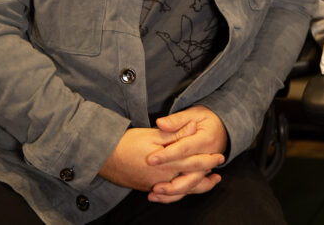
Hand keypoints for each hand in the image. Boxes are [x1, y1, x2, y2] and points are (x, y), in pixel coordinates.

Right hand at [98, 125, 219, 191]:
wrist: (103, 157)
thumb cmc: (127, 143)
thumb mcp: (153, 134)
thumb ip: (176, 133)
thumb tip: (194, 127)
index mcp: (167, 163)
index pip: (194, 162)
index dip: (208, 160)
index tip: (220, 156)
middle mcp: (162, 178)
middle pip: (191, 181)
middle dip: (206, 177)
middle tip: (218, 174)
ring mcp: (154, 186)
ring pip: (181, 191)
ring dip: (196, 187)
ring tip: (209, 183)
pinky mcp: (147, 188)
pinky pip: (168, 195)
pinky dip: (179, 193)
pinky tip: (183, 189)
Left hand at [145, 106, 228, 202]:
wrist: (223, 126)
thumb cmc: (206, 118)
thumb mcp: (193, 113)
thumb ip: (177, 120)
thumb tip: (161, 123)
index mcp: (206, 139)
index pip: (184, 149)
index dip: (167, 155)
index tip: (151, 159)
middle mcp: (208, 157)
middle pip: (191, 174)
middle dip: (171, 182)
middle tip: (153, 186)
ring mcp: (206, 168)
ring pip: (191, 185)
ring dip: (173, 192)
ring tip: (154, 194)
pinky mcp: (201, 174)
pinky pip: (191, 188)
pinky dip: (177, 194)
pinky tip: (161, 196)